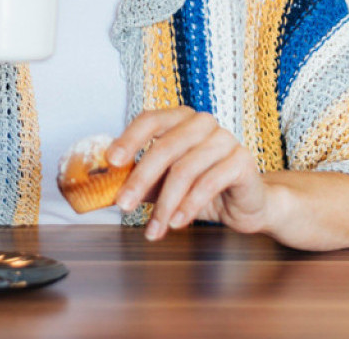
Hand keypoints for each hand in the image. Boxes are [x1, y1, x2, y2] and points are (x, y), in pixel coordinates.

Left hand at [108, 107, 270, 240]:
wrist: (244, 204)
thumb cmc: (200, 188)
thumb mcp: (163, 184)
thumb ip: (138, 180)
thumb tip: (104, 188)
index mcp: (180, 119)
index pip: (150, 120)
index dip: (129, 139)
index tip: (112, 161)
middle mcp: (202, 123)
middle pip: (164, 148)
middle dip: (140, 180)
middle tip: (123, 205)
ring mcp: (225, 139)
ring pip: (185, 170)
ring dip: (165, 204)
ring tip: (154, 228)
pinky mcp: (242, 161)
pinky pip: (209, 182)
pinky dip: (189, 206)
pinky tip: (177, 223)